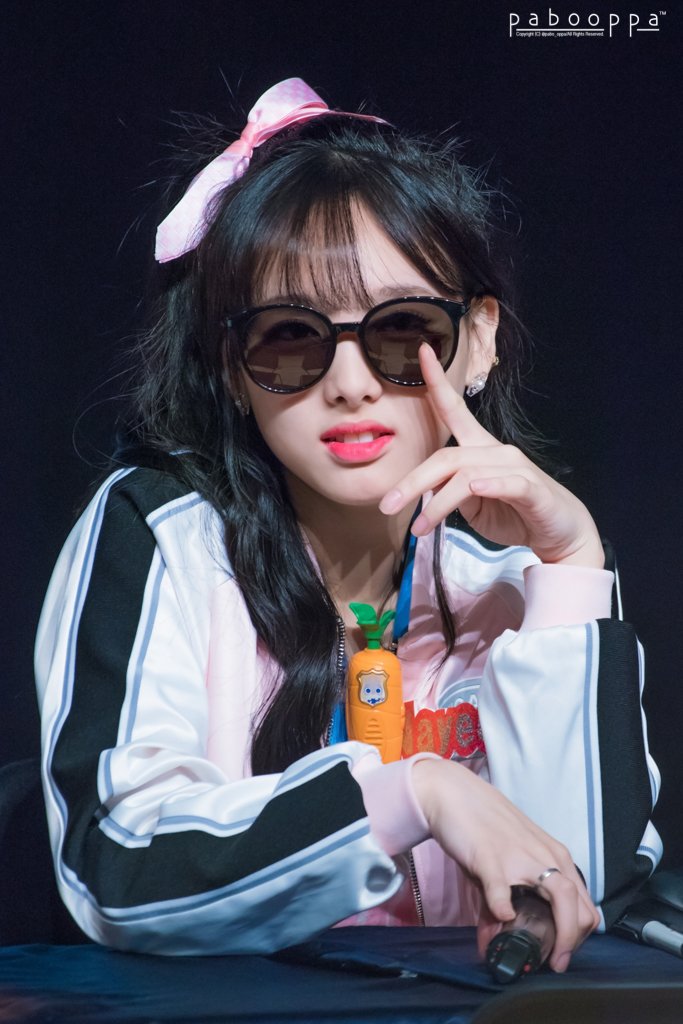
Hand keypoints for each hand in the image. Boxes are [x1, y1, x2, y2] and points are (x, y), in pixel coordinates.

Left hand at [380, 345, 603, 568]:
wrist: (559, 533)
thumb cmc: (513, 514)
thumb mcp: (472, 506)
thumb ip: (448, 492)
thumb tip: (423, 489)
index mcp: (479, 449)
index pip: (454, 410)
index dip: (437, 382)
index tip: (422, 351)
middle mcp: (496, 451)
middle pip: (447, 457)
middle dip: (413, 481)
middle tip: (387, 505)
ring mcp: (516, 468)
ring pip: (468, 476)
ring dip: (439, 504)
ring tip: (419, 528)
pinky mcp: (534, 490)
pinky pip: (509, 482)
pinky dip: (491, 485)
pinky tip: (476, 488)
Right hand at [412, 759, 599, 971]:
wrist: (453, 795)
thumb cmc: (481, 827)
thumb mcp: (502, 864)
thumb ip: (503, 901)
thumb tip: (495, 939)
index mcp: (555, 856)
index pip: (586, 906)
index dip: (579, 938)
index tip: (560, 955)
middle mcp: (547, 856)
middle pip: (582, 909)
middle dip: (571, 945)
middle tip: (551, 961)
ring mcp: (522, 857)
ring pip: (563, 899)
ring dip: (558, 937)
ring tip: (538, 955)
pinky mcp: (490, 858)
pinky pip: (503, 891)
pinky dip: (504, 910)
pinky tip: (499, 918)